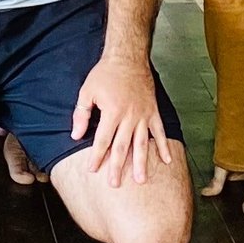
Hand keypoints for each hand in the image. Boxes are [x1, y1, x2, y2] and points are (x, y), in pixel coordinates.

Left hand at [72, 46, 173, 185]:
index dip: (96, 156)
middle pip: (122, 146)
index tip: (92, 170)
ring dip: (141, 163)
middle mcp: (129, 116)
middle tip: (115, 184)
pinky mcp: (153, 112)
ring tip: (140, 180)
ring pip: (142, 143)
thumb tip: (76, 135)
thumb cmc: (105, 74)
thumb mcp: (87, 91)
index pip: (102, 140)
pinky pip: (159, 132)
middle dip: (117, 166)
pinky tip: (167, 161)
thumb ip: (81, 114)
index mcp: (112, 112)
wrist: (128, 58)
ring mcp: (143, 115)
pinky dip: (163, 146)